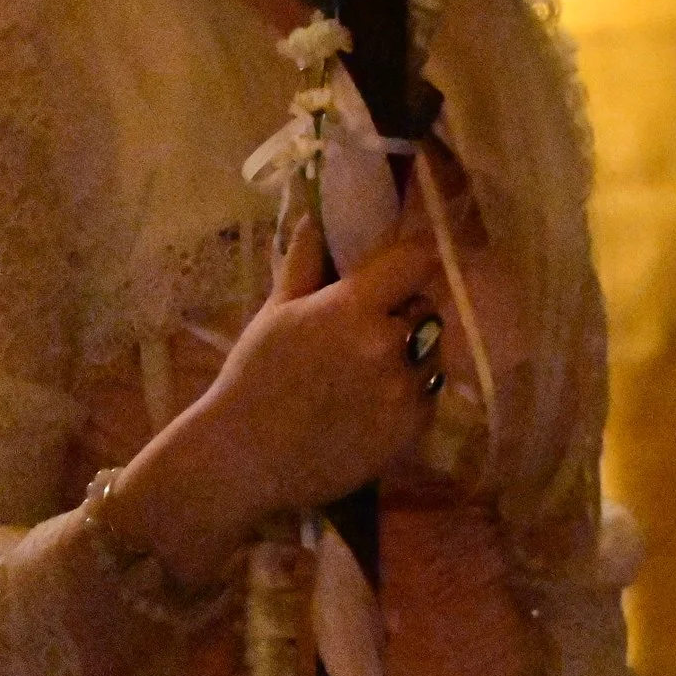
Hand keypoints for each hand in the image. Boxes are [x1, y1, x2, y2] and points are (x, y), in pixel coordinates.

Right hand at [115, 219, 446, 585]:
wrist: (243, 460)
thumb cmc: (254, 379)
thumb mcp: (275, 313)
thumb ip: (304, 261)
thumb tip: (315, 214)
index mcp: (353, 308)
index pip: (417, 262)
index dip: (413, 260)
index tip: (404, 266)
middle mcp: (389, 345)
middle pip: (425, 308)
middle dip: (403, 312)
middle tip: (368, 329)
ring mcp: (405, 388)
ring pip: (432, 350)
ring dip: (411, 352)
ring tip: (367, 371)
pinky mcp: (414, 426)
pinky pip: (430, 392)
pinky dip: (411, 390)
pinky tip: (371, 401)